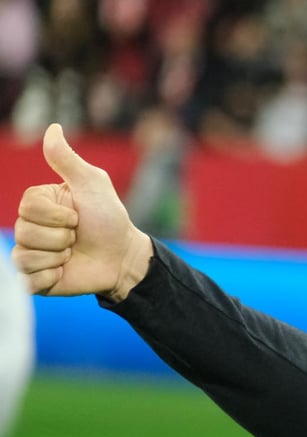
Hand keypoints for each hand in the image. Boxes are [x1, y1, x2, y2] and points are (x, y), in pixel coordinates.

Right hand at [10, 123, 151, 299]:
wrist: (123, 256)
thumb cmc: (109, 218)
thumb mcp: (92, 184)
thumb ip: (68, 160)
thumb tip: (52, 128)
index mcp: (37, 203)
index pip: (28, 207)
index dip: (58, 216)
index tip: (77, 216)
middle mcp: (29, 227)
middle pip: (25, 232)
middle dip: (61, 236)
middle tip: (77, 237)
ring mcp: (31, 253)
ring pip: (25, 256)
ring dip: (58, 256)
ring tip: (72, 253)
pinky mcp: (36, 280)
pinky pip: (29, 281)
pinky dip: (52, 277)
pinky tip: (66, 271)